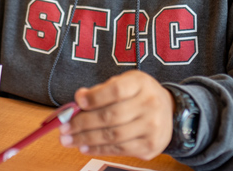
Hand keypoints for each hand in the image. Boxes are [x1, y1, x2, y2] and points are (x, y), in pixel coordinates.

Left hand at [59, 70, 173, 159]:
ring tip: (68, 140)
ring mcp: (152, 127)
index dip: (95, 97)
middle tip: (63, 128)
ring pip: (113, 136)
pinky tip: (84, 147)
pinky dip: (99, 149)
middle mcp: (150, 105)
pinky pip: (120, 150)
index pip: (116, 90)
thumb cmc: (138, 94)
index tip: (77, 101)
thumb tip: (78, 100)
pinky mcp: (150, 146)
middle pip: (111, 116)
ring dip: (86, 139)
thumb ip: (101, 90)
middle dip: (83, 123)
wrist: (169, 111)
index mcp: (140, 84)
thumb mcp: (124, 82)